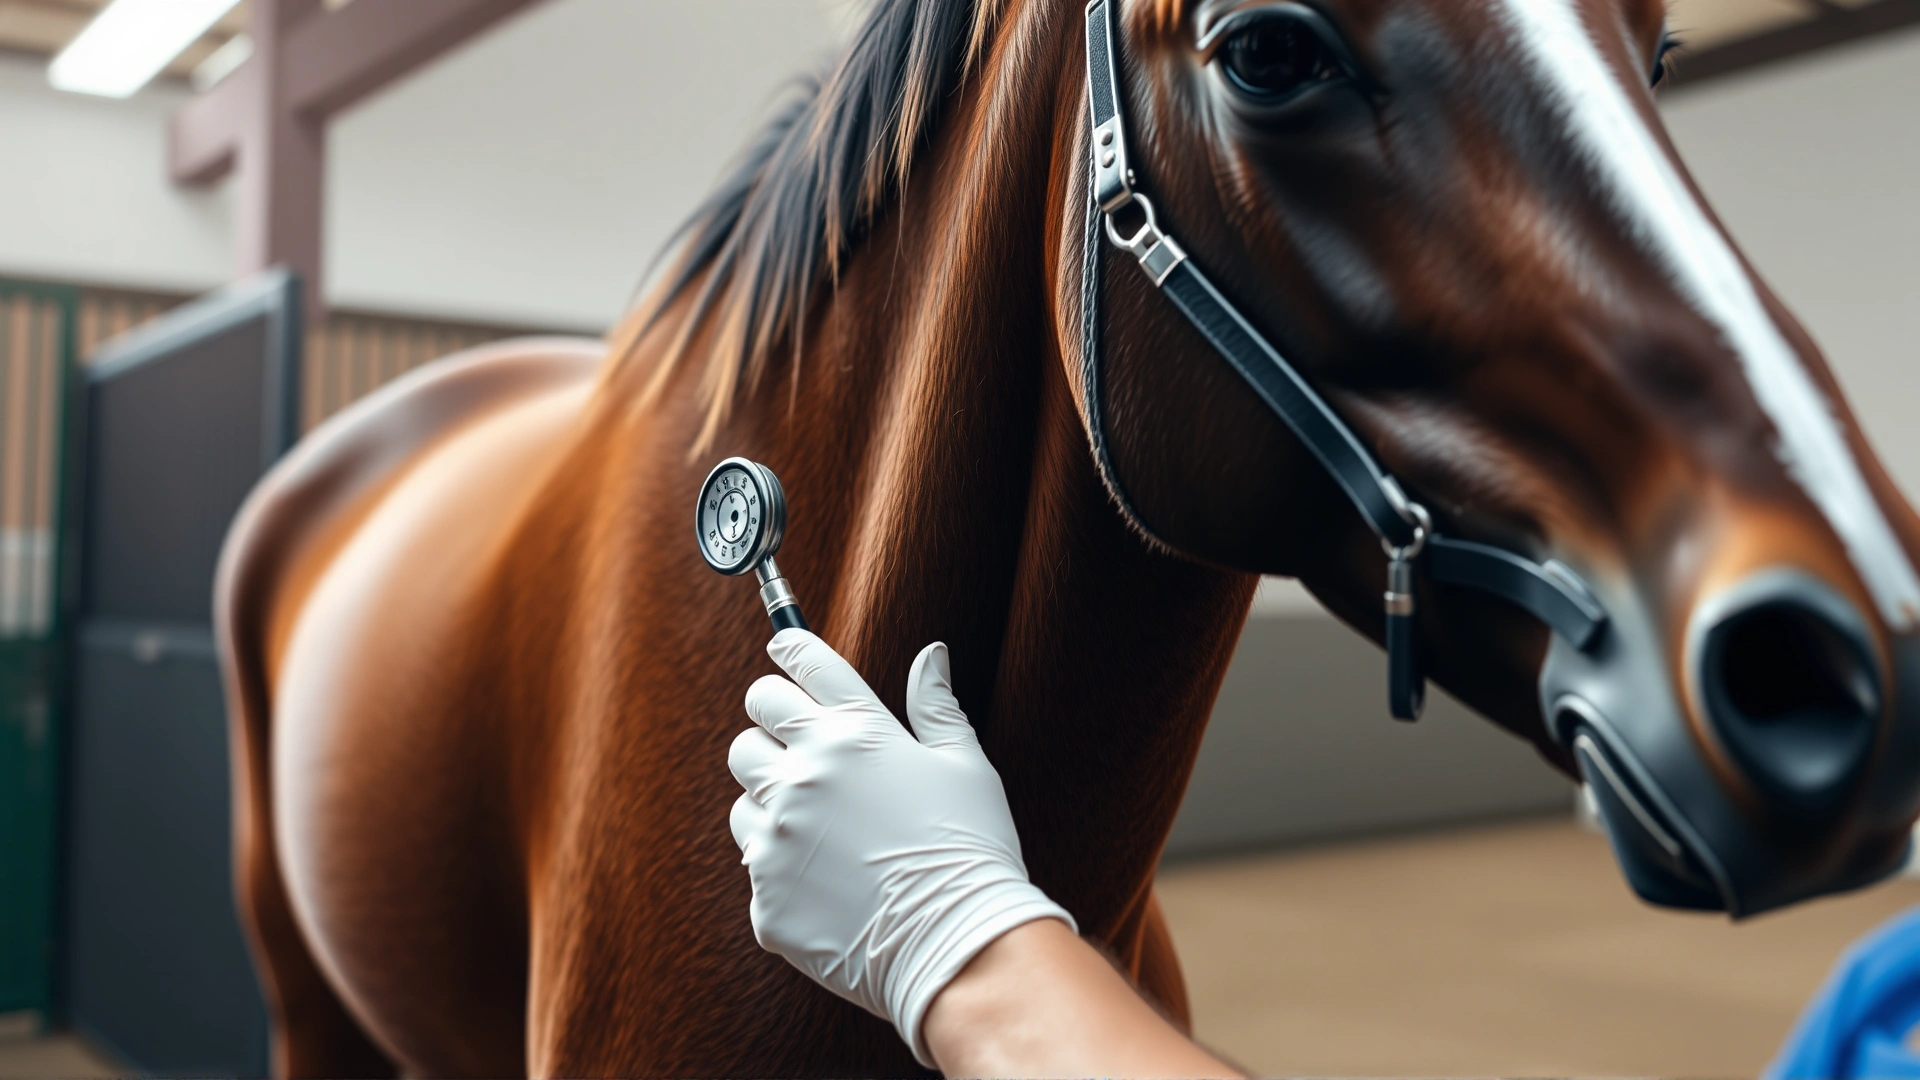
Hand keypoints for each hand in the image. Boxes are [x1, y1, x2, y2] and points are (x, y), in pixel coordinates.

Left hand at [727, 630, 1074, 1065]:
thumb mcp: (965, 767)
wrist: (958, 947)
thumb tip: (931, 653)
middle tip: (802, 740)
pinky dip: (780, 854)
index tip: (783, 648)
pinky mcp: (764, 888)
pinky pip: (753, 852)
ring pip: (745, 783)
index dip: (788, 649)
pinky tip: (826, 873)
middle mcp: (807, 772)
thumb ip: (936, 706)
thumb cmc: (971, 850)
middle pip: (756, 713)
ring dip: (772, 788)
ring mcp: (779, 831)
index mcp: (859, 732)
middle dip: (774, 716)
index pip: (801, 662)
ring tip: (821, 819)